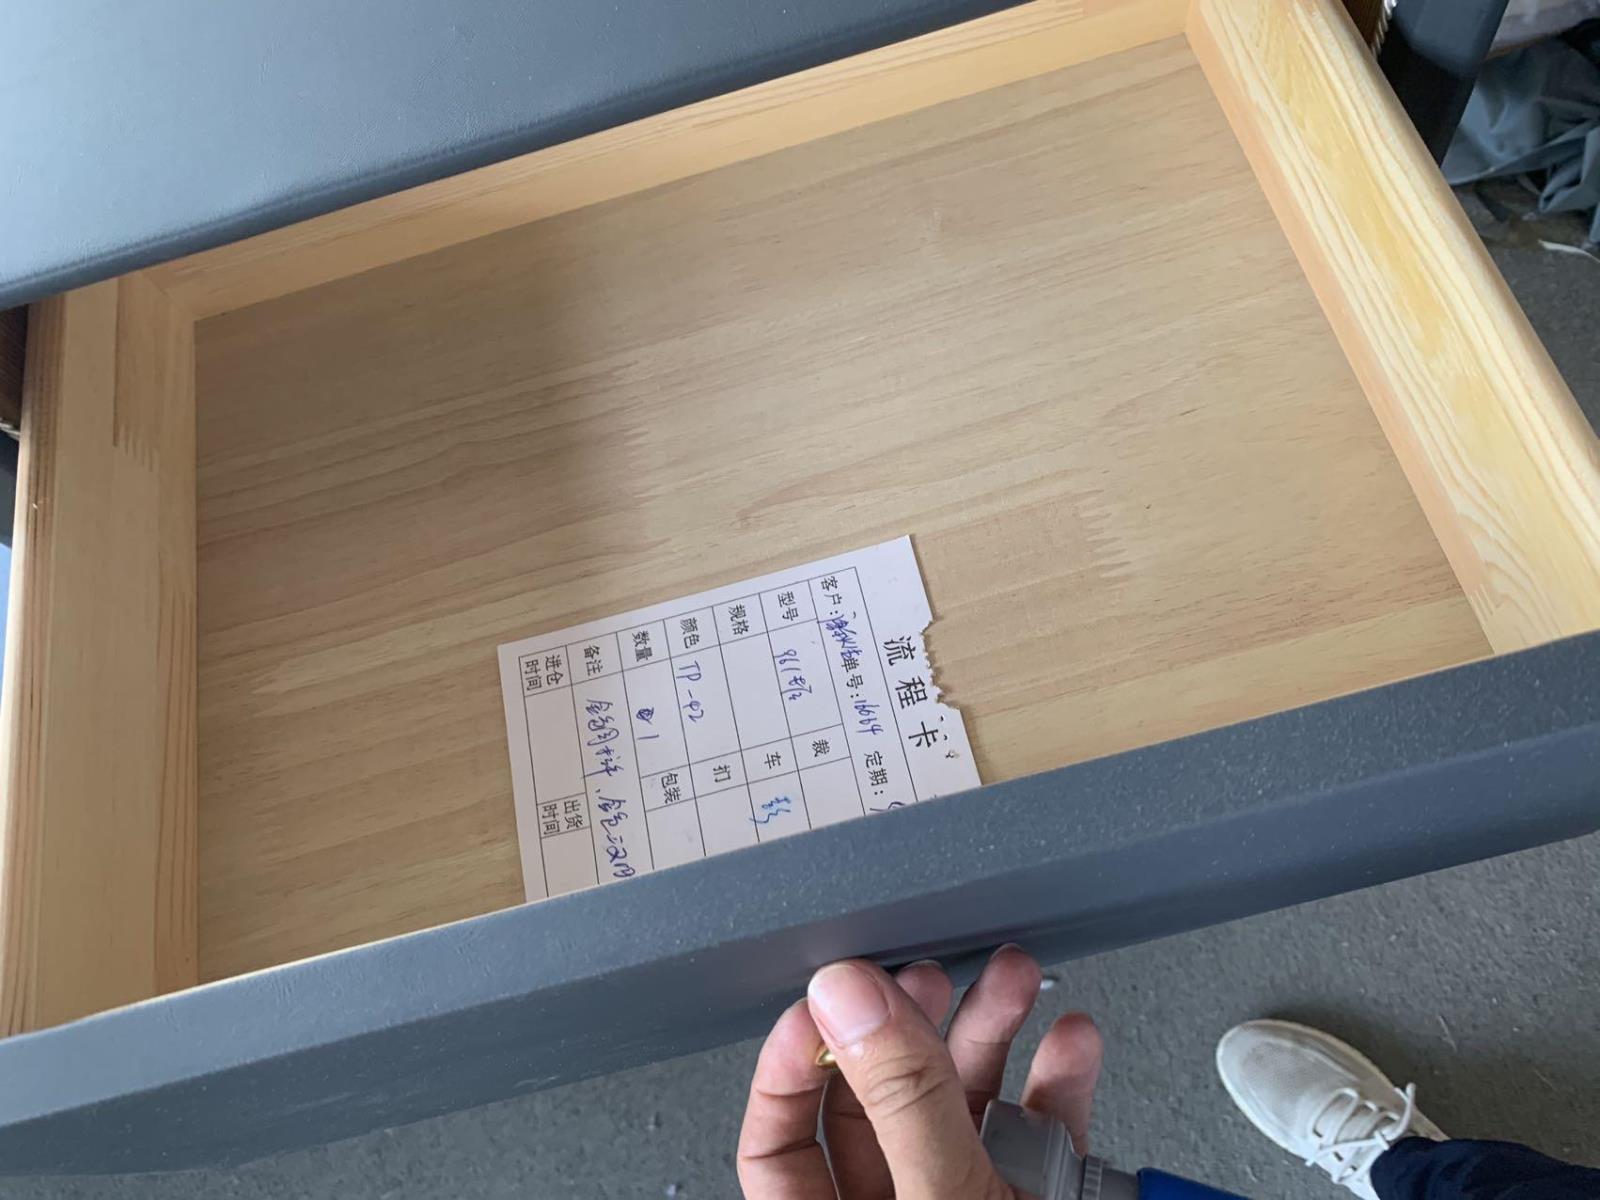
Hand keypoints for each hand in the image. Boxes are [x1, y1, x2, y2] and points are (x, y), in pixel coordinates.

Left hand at [737, 947, 1102, 1197]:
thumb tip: (849, 998)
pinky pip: (1041, 1138)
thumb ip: (902, 1101)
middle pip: (881, 1105)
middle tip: (929, 971)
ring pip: (964, 1106)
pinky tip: (1068, 1040)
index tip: (833, 996)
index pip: (777, 1147)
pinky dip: (1059, 1084)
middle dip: (913, 1025)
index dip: (794, 1065)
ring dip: (994, 1032)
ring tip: (1010, 976)